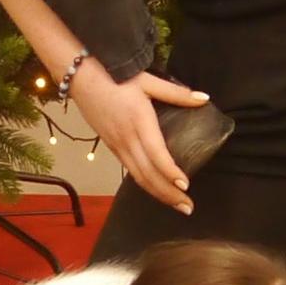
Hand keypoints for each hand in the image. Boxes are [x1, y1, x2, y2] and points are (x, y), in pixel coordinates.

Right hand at [71, 60, 210, 213]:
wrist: (81, 77)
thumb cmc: (116, 76)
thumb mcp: (148, 81)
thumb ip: (177, 93)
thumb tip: (204, 99)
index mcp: (139, 122)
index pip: (157, 155)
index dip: (170, 173)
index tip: (186, 185)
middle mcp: (127, 139)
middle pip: (148, 174)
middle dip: (168, 194)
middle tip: (188, 207)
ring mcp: (117, 145)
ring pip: (138, 177)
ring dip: (158, 193)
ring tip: (177, 205)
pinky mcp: (111, 147)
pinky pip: (129, 170)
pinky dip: (145, 183)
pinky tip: (156, 189)